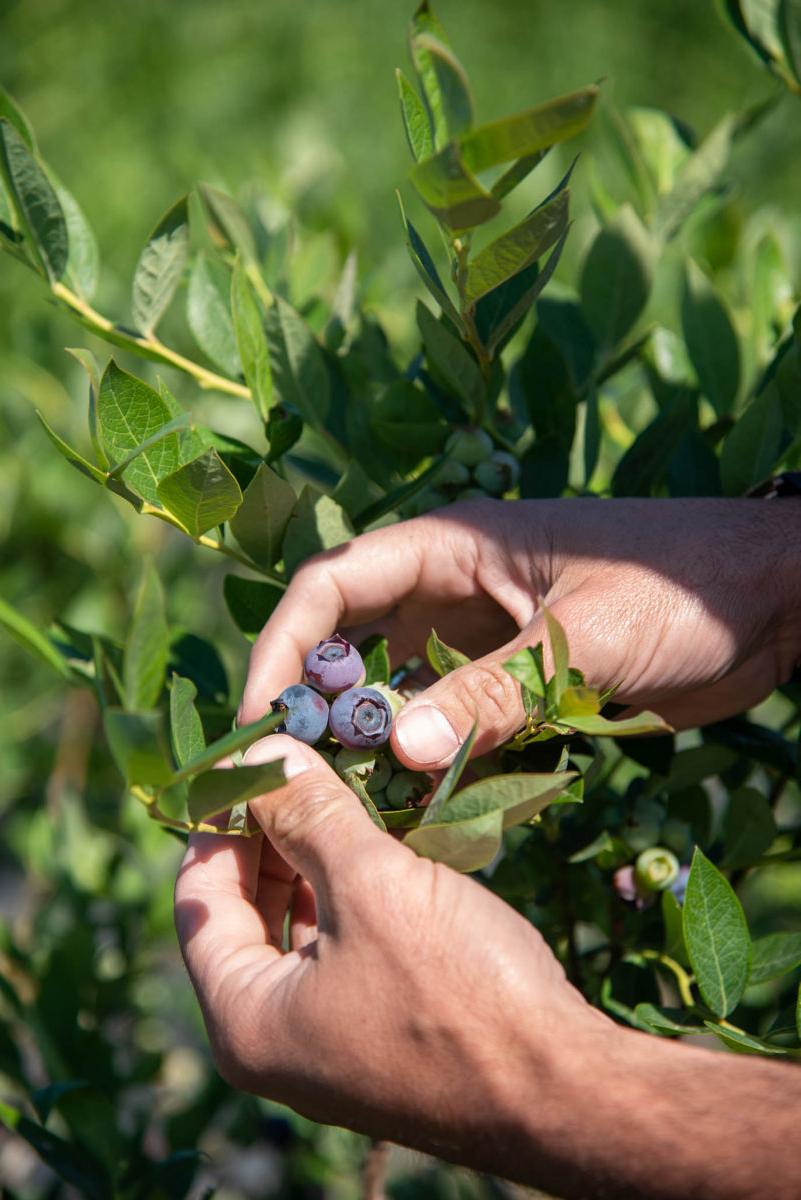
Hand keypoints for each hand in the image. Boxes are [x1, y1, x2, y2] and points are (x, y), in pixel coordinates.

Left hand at [174, 736, 800, 1198]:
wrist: (565, 1087)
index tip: (249, 759)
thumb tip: (262, 752)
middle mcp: (275, 1040)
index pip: (198, 899)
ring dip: (315, 857)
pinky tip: (379, 839)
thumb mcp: (372, 885)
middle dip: (271, 833)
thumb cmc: (458, 989)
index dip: (219, 820)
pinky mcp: (378, 1031)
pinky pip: (344, 947)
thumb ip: (309, 813)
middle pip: (246, 912)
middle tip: (298, 761)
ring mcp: (328, 1040)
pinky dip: (352, 891)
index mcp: (247, 1019)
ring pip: (300, 926)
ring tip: (339, 786)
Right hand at [241, 497, 800, 769]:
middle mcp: (451, 592)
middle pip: (352, 646)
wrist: (772, 600)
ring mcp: (482, 641)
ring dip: (377, 748)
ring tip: (358, 811)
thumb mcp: (582, 635)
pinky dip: (437, 765)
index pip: (332, 585)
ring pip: (400, 696)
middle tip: (297, 784)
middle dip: (319, 709)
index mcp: (451, 546)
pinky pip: (454, 727)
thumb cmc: (680, 586)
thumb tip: (397, 751)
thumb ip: (493, 690)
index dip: (285, 648)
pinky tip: (428, 811)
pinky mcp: (517, 686)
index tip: (263, 720)